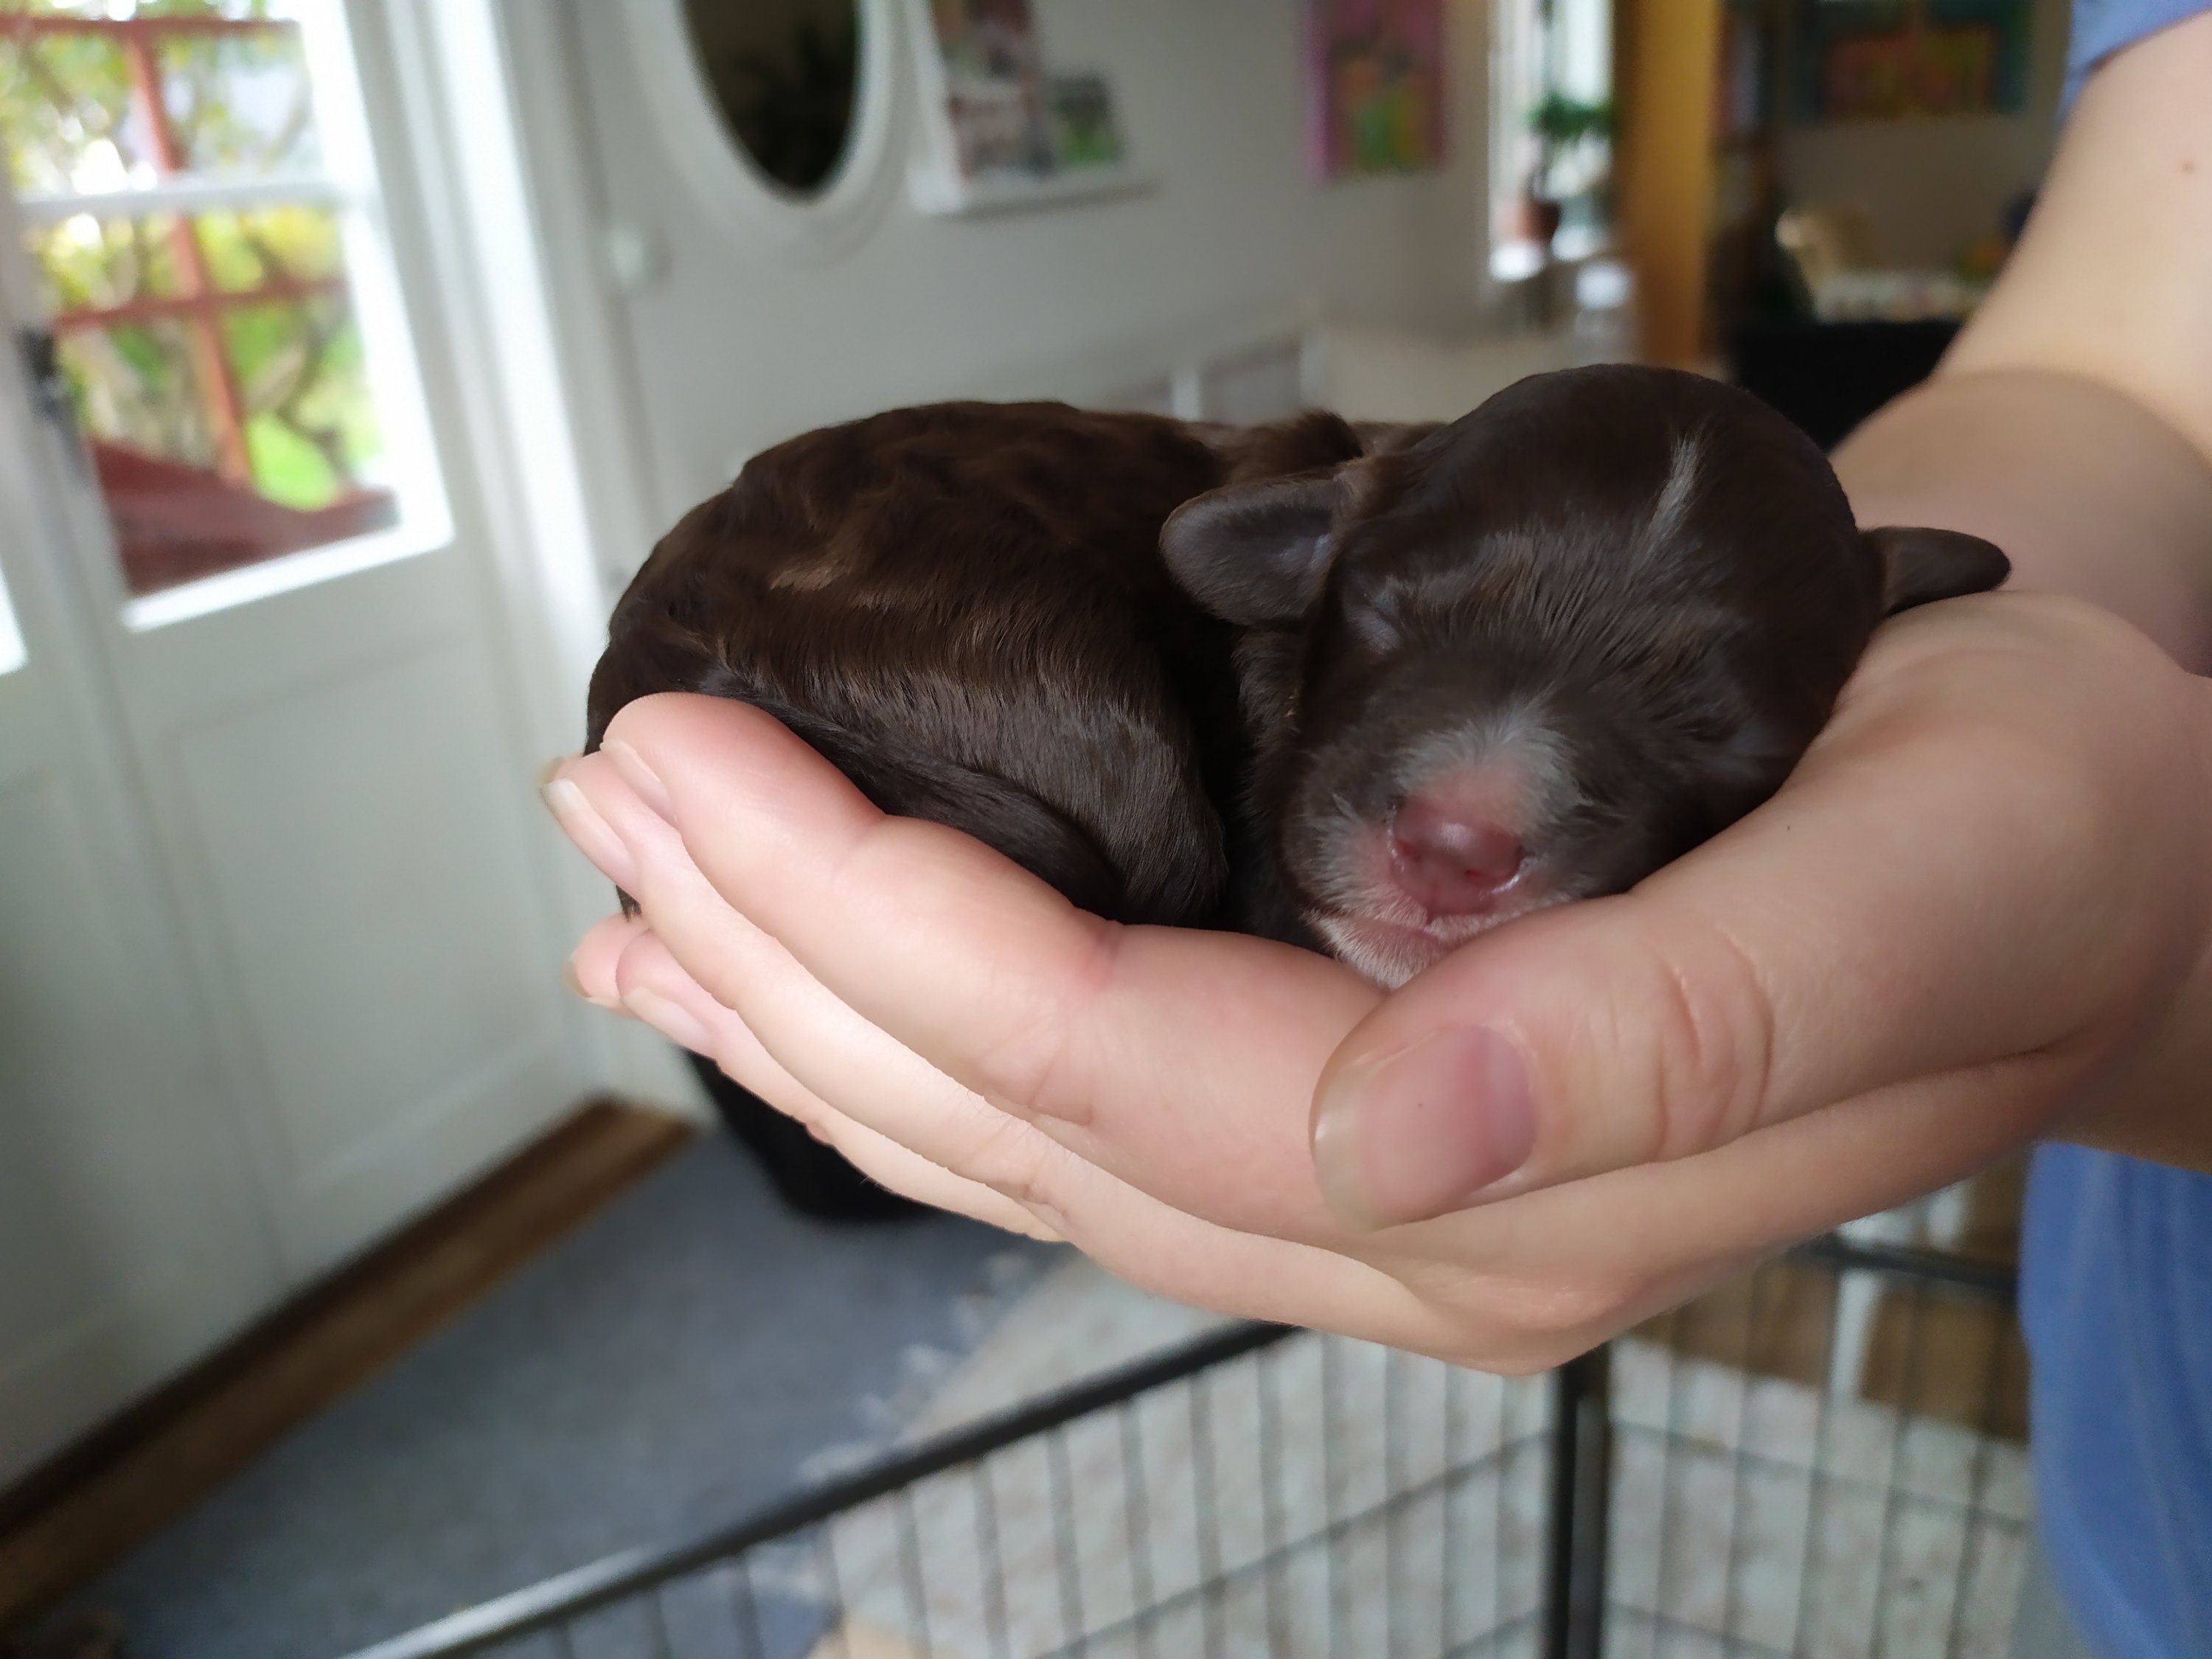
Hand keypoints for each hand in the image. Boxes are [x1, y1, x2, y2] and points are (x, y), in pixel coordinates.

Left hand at [546, 593, 2211, 1368]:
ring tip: (637, 895)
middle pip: (1023, 1113)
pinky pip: (1093, 1103)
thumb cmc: (2032, 823)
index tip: (702, 776)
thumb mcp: (1938, 879)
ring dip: (808, 1002)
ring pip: (1024, 1130)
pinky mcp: (1367, 1124)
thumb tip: (1402, 1117)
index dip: (886, 932)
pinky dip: (921, 1028)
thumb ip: (1687, 1029)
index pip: (1123, 1076)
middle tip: (612, 794)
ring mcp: (1379, 1194)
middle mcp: (1419, 1223)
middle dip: (785, 953)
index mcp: (1531, 1177)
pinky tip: (801, 979)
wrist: (2087, 853)